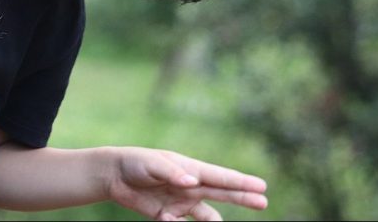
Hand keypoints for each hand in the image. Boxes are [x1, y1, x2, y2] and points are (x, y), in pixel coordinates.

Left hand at [106, 147, 267, 220]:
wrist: (114, 175)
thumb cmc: (136, 162)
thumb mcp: (153, 164)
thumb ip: (172, 173)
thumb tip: (192, 182)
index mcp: (190, 169)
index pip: (220, 177)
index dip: (241, 182)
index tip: (262, 186)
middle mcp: (191, 186)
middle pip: (222, 194)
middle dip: (243, 197)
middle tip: (263, 202)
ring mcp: (181, 202)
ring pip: (207, 215)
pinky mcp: (168, 215)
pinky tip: (165, 218)